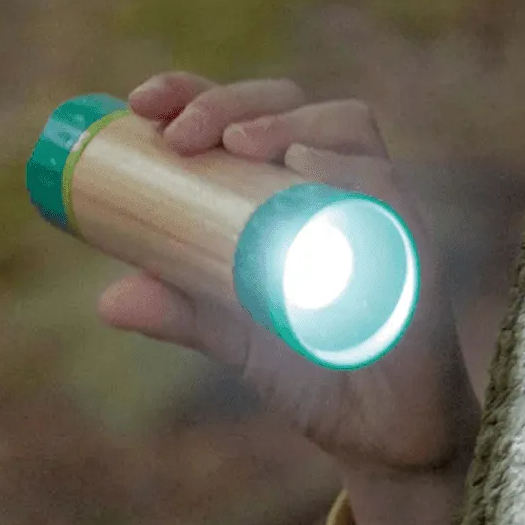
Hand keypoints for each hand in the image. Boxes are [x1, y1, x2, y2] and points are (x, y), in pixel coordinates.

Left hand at [99, 72, 480, 524]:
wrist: (377, 431)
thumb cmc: (310, 365)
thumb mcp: (231, 334)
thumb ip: (179, 311)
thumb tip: (109, 301)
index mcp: (290, 189)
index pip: (246, 114)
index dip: (196, 92)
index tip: (140, 102)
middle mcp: (339, 183)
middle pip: (292, 104)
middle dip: (230, 102)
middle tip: (177, 134)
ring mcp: (381, 209)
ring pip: (346, 127)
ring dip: (283, 122)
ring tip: (233, 142)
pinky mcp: (415, 248)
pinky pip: (389, 191)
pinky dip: (346, 170)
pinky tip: (303, 168)